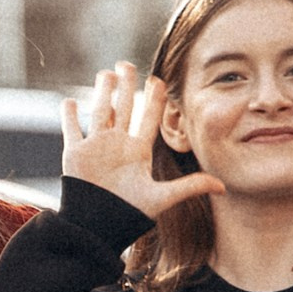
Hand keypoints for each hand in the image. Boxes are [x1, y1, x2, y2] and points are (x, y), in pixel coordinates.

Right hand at [61, 63, 224, 218]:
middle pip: (123, 108)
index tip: (158, 78)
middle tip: (127, 64)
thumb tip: (223, 186)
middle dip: (125, 86)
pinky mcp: (75, 154)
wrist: (99, 227)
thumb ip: (190, 187)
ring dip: (102, 93)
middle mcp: (118, 146)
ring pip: (100, 113)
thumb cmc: (130, 213)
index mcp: (138, 151)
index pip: (149, 118)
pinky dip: (69, 116)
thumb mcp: (162, 197)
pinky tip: (69, 102)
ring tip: (104, 73)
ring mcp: (96, 148)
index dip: (154, 98)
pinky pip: (71, 130)